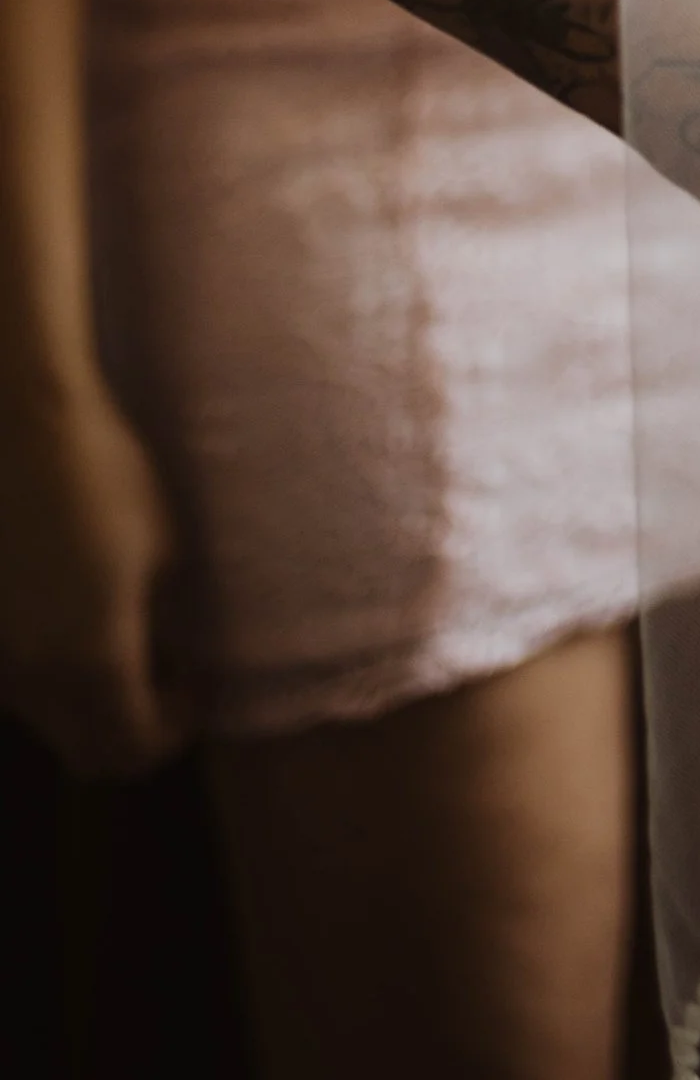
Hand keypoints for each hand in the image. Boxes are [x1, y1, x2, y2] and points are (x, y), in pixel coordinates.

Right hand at [0, 374, 188, 774]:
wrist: (20, 425)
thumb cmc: (105, 475)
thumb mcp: (164, 547)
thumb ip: (162, 617)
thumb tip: (169, 650)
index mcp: (92, 663)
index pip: (136, 750)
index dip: (178, 728)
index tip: (199, 678)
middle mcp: (32, 681)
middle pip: (88, 754)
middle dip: (136, 729)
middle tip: (168, 670)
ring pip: (50, 724)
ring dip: (92, 705)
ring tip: (124, 636)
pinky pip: (22, 686)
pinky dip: (55, 677)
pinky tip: (76, 616)